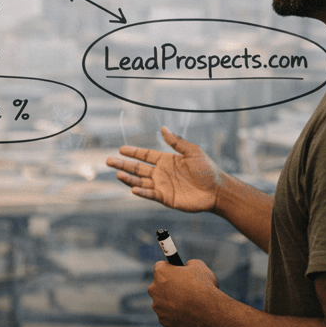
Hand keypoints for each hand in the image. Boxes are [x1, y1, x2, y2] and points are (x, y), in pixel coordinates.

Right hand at [106, 126, 222, 213]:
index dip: (133, 152)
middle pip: (138, 168)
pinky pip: (150, 194)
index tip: (120, 149)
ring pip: (140, 181)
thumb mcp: (192, 151)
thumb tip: (163, 128)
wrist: (217, 190)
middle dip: (123, 165)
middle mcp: (161, 173)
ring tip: (117, 174)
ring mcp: (162, 186)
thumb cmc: (207, 170)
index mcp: (167, 160)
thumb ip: (176, 142)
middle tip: (108, 161)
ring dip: (128, 178)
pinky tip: (133, 188)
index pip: (145, 155)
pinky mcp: (166, 198)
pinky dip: (141, 192)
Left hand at [149, 259, 219, 326]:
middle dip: (169, 287)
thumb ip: (189, 264)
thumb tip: (187, 267)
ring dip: (172, 302)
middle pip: (159, 285)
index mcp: (161, 272)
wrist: (209, 312)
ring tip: (188, 304)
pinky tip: (187, 314)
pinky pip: (168, 316)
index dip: (171, 269)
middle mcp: (154, 289)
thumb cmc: (204, 287)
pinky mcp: (163, 320)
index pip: (160, 267)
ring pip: (163, 302)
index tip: (178, 273)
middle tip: (183, 290)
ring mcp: (157, 306)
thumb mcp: (199, 266)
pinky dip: (175, 315)